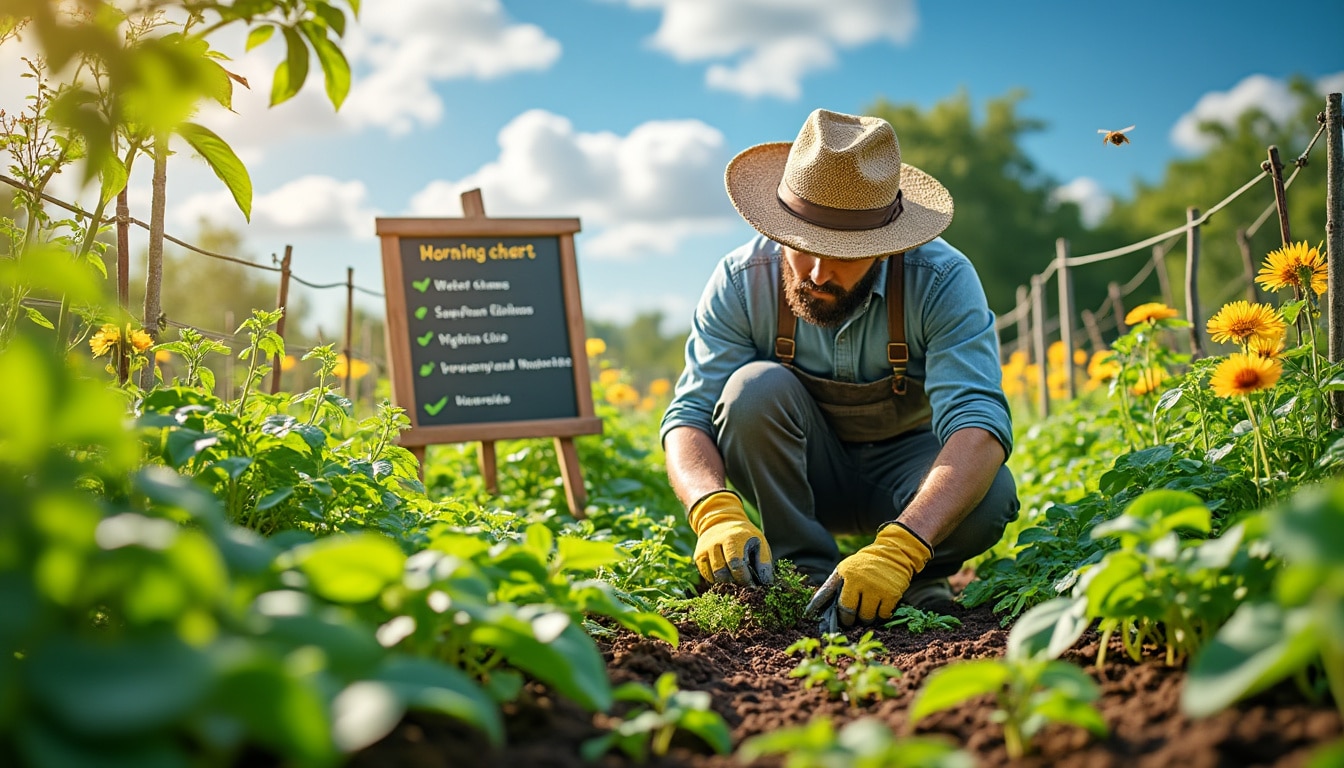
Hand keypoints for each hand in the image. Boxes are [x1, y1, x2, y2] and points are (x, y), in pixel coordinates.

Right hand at [687, 491, 773, 585]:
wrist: (720, 521)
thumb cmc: (744, 535)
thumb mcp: (759, 541)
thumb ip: (763, 561)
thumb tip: (766, 582)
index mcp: (733, 538)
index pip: (736, 564)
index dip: (745, 579)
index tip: (753, 586)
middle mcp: (716, 542)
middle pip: (722, 572)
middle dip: (735, 583)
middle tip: (744, 586)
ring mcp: (705, 549)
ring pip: (714, 576)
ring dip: (726, 583)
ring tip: (736, 581)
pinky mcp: (698, 556)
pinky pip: (707, 576)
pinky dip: (717, 580)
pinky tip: (726, 576)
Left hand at [805, 522, 931, 627]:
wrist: (892, 554)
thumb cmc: (862, 565)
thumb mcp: (843, 570)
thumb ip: (830, 587)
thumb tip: (812, 607)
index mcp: (848, 575)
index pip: (838, 602)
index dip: (837, 615)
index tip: (834, 619)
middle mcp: (862, 582)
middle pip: (852, 613)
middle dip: (850, 619)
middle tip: (851, 618)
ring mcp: (878, 589)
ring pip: (868, 617)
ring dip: (865, 618)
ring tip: (865, 610)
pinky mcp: (892, 595)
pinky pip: (883, 615)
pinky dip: (880, 615)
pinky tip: (878, 606)